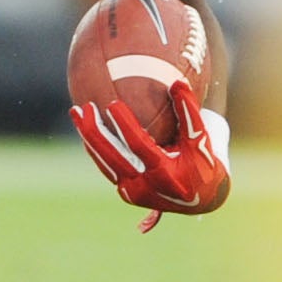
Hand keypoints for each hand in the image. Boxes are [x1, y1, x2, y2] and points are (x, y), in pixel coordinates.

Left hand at [70, 81, 230, 231]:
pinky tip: (86, 127)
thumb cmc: (204, 163)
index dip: (125, 125)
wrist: (203, 199)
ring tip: (76, 112)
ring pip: (104, 162)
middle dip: (93, 131)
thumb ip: (189, 113)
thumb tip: (177, 82)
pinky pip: (107, 167)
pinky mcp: (127, 193)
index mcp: (166, 175)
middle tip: (83, 107)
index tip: (111, 103)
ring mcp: (133, 192)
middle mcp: (146, 187)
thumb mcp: (202, 139)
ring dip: (87, 137)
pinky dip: (96, 148)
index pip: (139, 146)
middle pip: (112, 157)